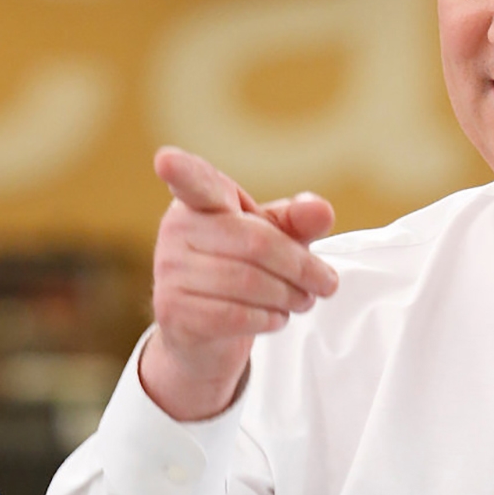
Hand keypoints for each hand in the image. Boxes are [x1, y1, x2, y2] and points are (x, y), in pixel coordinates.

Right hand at [140, 147, 338, 420]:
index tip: (167, 161)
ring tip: (302, 300)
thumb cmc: (241, 270)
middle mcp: (177, 231)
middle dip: (302, 268)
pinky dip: (270, 319)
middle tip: (326, 283)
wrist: (206, 333)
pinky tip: (275, 317)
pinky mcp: (174, 313)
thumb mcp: (272, 238)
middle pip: (257, 243)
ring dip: (290, 297)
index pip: (194, 182)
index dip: (181, 170)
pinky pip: (238, 315)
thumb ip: (297, 220)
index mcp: (199, 202)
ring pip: (251, 283)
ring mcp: (170, 273)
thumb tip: (321, 210)